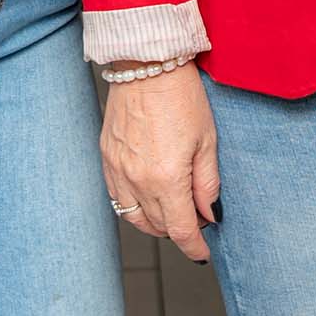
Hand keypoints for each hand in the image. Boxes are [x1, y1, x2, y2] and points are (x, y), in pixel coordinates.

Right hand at [102, 67, 220, 263]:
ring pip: (134, 217)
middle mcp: (137, 180)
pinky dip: (134, 206)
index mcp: (166, 178)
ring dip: (155, 223)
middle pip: (157, 227)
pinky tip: (149, 197)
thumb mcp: (207, 140)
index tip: (204, 253)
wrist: (145, 62)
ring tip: (173, 213)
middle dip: (179, 231)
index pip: (180, 230)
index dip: (195, 247)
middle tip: (196, 222)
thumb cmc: (181, 96)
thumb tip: (210, 214)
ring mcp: (117, 170)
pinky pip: (117, 197)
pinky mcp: (106, 157)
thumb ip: (207, 184)